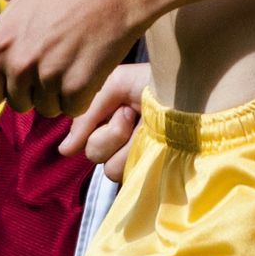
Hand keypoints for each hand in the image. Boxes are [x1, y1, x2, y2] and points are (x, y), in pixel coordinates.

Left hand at [0, 0, 139, 116]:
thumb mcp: (16, 14)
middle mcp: (19, 63)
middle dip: (33, 90)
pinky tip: (87, 68)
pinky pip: (72, 110)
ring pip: (45, 110)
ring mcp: (49, 77)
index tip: (17, 79)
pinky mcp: (78, 88)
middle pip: (17, 105)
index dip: (0, 90)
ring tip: (72, 60)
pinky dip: (81, 96)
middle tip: (54, 59)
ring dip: (58, 94)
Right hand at [59, 62, 150, 179]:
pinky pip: (127, 174)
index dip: (91, 123)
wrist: (190, 87)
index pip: (82, 133)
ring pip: (109, 168)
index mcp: (109, 117)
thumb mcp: (116, 85)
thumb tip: (64, 151)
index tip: (117, 107)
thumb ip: (87, 114)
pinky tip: (155, 142)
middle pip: (92, 152)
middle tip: (132, 114)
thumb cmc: (156, 81)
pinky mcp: (149, 172)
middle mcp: (120, 140)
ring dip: (127, 144)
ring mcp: (135, 158)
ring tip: (147, 127)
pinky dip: (137, 155)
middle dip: (111, 132)